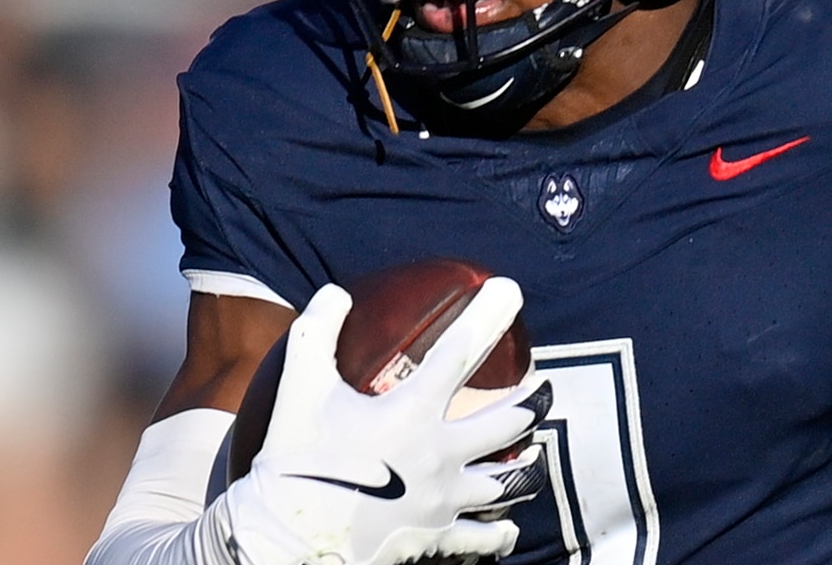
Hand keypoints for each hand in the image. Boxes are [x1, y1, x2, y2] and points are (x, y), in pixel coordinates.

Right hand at [220, 278, 550, 564]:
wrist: (286, 541)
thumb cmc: (293, 463)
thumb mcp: (299, 389)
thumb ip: (318, 334)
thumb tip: (336, 294)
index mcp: (411, 413)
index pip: (460, 352)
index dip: (490, 315)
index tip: (511, 291)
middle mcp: (440, 455)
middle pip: (508, 423)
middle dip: (534, 401)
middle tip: (545, 389)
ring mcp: (443, 501)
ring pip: (507, 482)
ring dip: (526, 466)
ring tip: (536, 455)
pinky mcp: (437, 539)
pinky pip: (483, 539)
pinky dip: (500, 532)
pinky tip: (509, 528)